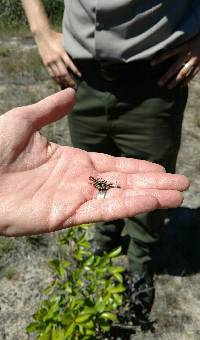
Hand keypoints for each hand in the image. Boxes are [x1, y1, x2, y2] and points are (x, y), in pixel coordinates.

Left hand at [0, 88, 188, 235]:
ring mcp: (73, 200)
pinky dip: (130, 206)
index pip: (113, 165)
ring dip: (150, 196)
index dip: (137, 168)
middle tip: (182, 184)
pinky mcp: (66, 216)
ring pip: (120, 198)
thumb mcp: (23, 120)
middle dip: (154, 184)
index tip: (160, 168)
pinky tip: (153, 202)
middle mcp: (78, 182)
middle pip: (124, 183)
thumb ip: (51, 109)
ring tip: (178, 195)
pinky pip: (104, 210)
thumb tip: (73, 93)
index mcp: (71, 161)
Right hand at [35, 30, 80, 88]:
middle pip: (63, 73)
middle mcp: (55, 58)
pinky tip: (60, 83)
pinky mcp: (45, 63)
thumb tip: (78, 56)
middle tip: (74, 86)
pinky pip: (51, 74)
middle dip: (69, 81)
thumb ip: (70, 49)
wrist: (42, 35)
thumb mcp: (64, 41)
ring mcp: (50, 62)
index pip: (69, 63)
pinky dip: (56, 80)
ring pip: (57, 75)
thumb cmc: (56, 37)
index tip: (80, 75)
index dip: (75, 70)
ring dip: (63, 82)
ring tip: (68, 86)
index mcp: (61, 52)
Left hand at [151, 33, 199, 87]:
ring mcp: (195, 60)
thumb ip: (177, 49)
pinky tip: (181, 86)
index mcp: (183, 46)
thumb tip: (163, 56)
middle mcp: (188, 53)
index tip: (151, 64)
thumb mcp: (186, 42)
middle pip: (175, 66)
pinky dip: (186, 81)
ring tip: (169, 87)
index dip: (160, 58)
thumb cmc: (195, 41)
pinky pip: (192, 74)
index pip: (169, 53)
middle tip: (159, 83)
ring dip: (175, 80)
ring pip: (183, 72)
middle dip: (167, 76)